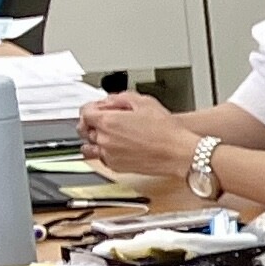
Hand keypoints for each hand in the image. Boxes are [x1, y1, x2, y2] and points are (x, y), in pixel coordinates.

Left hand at [78, 93, 196, 179]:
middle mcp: (104, 139)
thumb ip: (120, 98)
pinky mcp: (117, 167)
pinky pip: (102, 159)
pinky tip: (119, 147)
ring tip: (108, 136)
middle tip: (105, 121)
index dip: (93, 108)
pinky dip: (105, 153)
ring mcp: (109, 155)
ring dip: (95, 140)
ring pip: (89, 147)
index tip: (99, 109)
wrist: (180, 153)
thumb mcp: (144, 101)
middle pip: (84, 129)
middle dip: (93, 123)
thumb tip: (110, 101)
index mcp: (108, 121)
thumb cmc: (167, 131)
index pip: (84, 112)